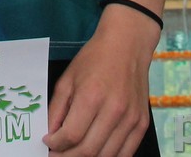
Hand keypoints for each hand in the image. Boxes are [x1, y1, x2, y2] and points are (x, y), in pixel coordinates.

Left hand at [43, 14, 155, 156]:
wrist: (128, 44)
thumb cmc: (95, 59)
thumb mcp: (68, 79)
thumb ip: (56, 110)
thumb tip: (50, 136)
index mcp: (91, 96)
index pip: (71, 135)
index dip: (56, 145)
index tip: (48, 144)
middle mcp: (114, 110)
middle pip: (88, 151)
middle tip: (57, 155)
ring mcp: (131, 119)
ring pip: (106, 156)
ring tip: (74, 154)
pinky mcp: (142, 123)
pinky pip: (126, 153)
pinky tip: (96, 153)